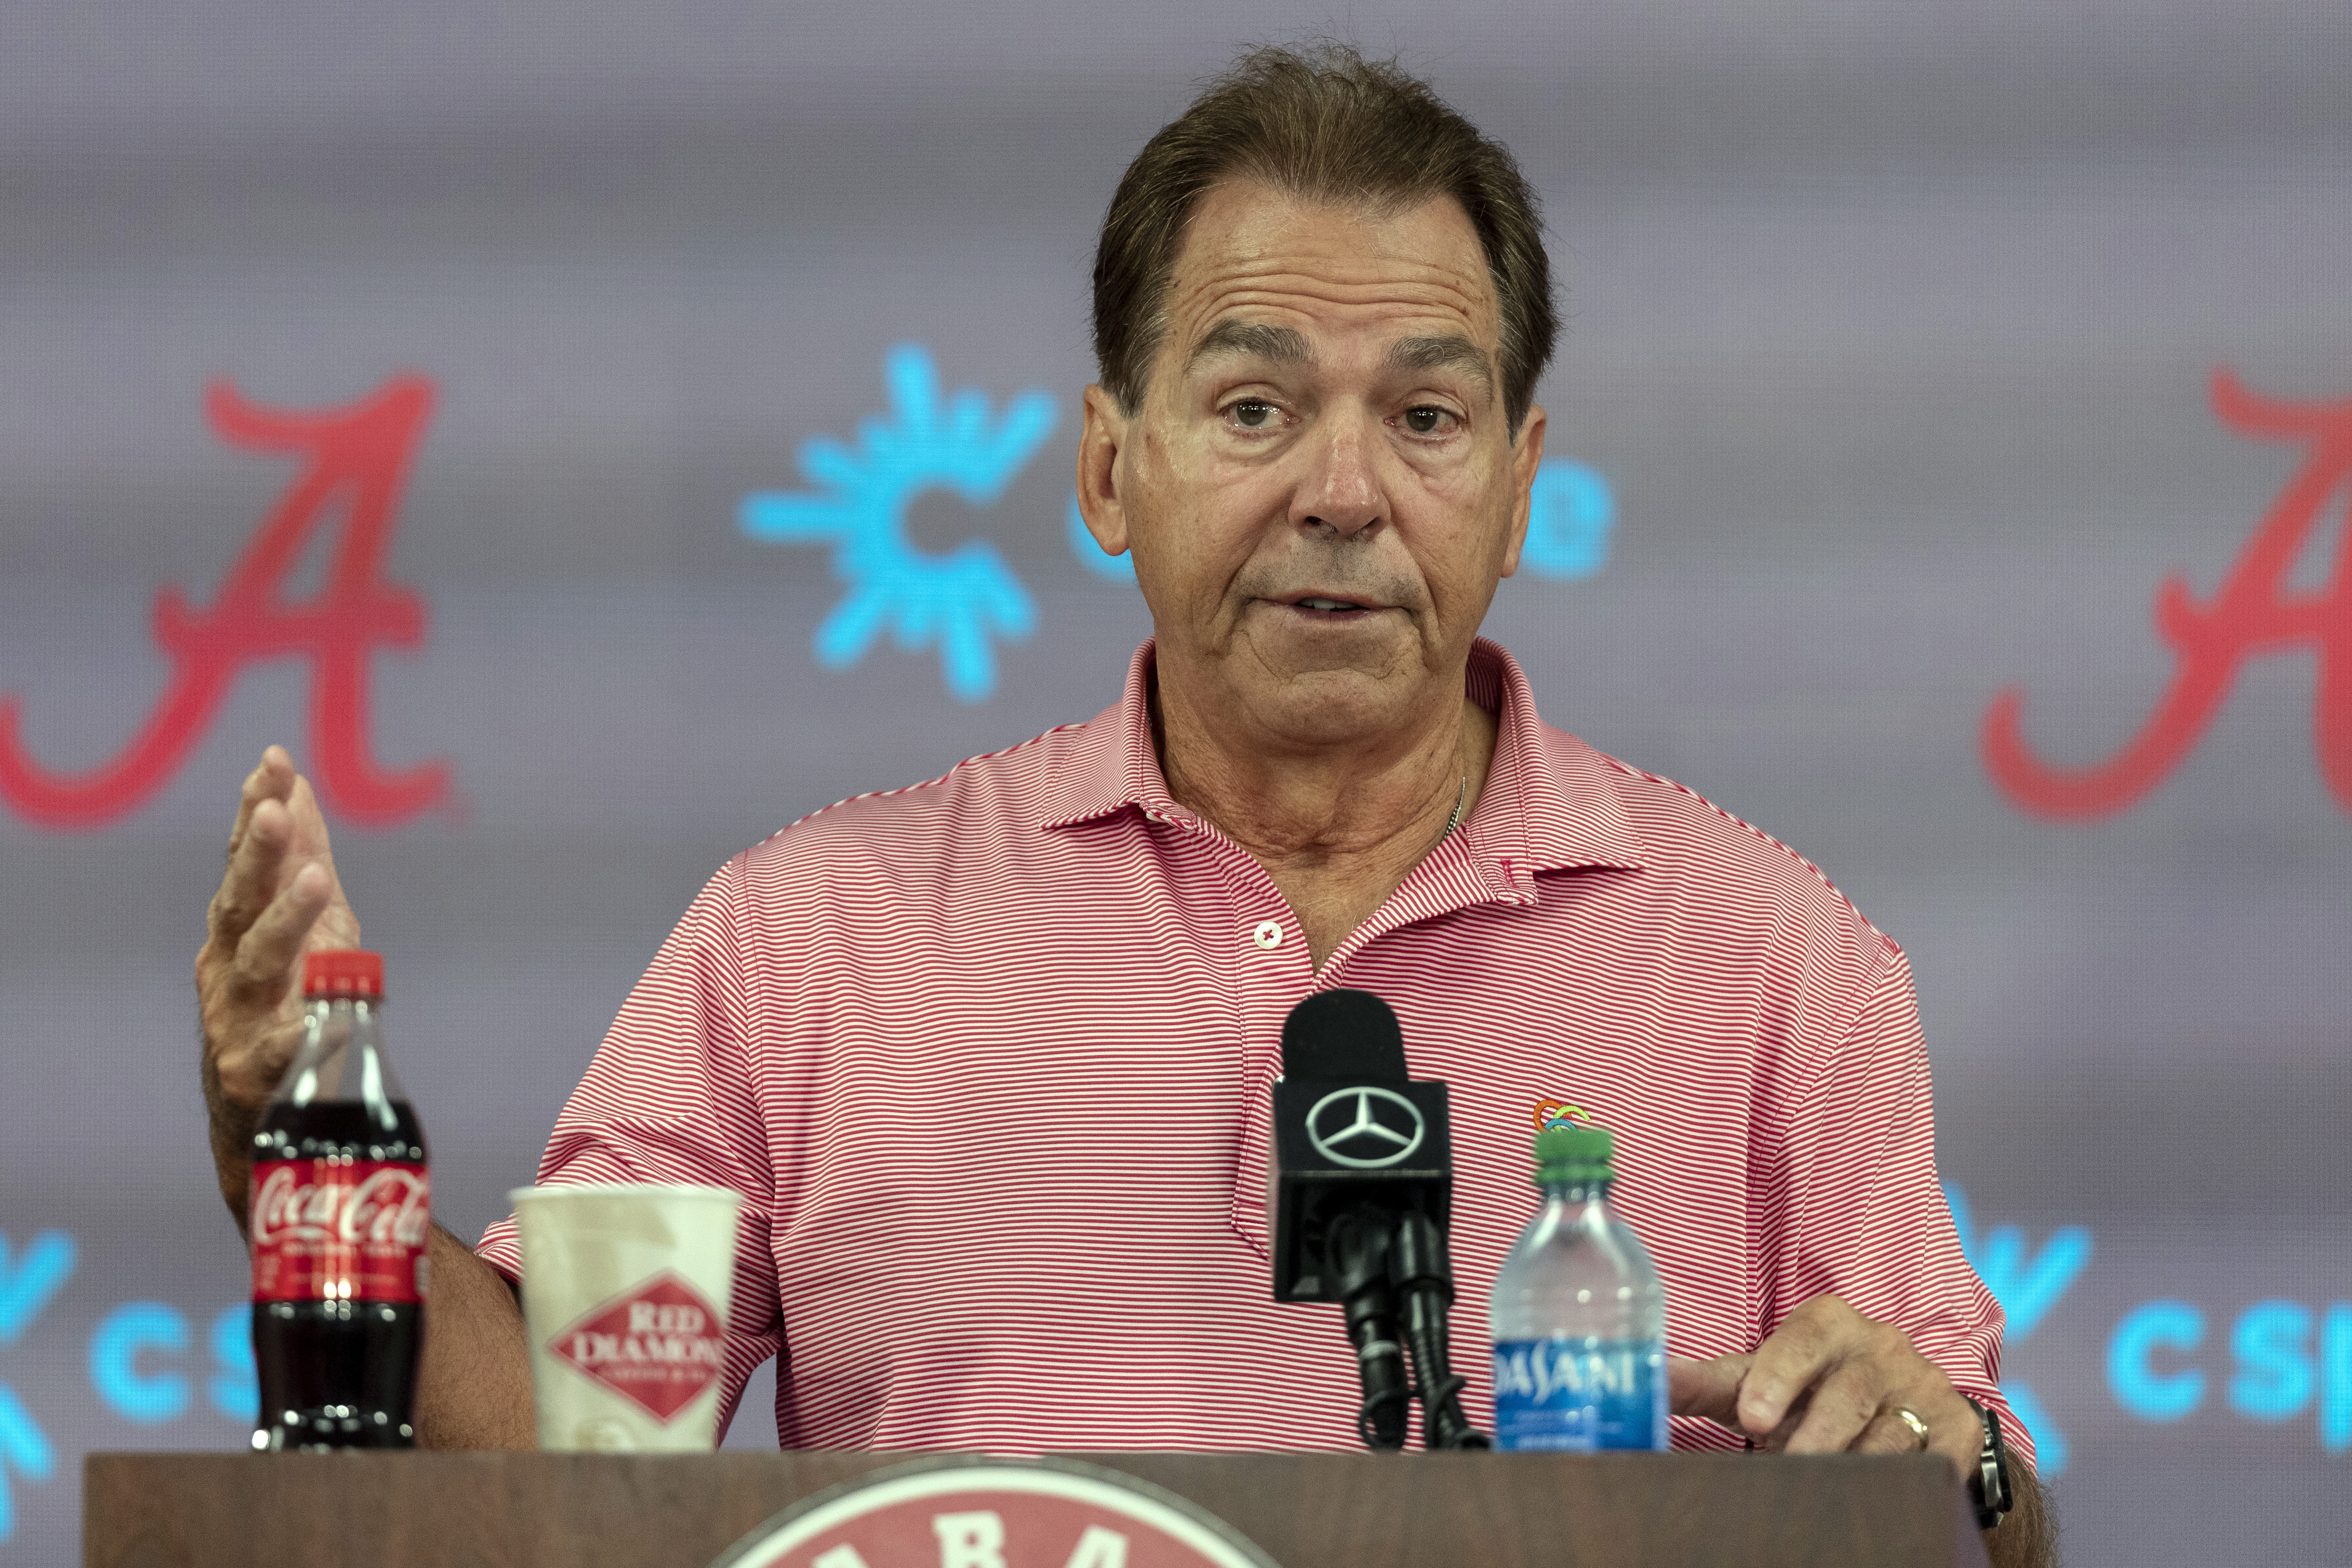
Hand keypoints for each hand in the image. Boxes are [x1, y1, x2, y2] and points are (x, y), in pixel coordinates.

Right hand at [196, 746, 361, 1228]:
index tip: (275, 762)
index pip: (246, 860)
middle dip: (257, 854)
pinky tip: (323, 1009)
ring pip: (260, 963)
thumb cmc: (282, 1005)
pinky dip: (302, 1025)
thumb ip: (299, 862)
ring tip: (313, 878)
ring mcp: (240, 1018)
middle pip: (241, 902)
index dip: (258, 809)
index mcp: (237, 928)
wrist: (262, 1114)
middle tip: (275, 807)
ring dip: (284, 918)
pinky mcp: (259, 1072)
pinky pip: (283, 1044)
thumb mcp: (297, 928)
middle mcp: (230, 967)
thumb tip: (298, 787)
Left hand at [1669, 1295, 1981, 1477]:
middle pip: (1848, 1392)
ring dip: (1854, 1464)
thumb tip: (1643, 1377)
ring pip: (1891, 1434)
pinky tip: (1877, 1492)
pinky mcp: (1956, 1429)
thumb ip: (1703, 1380)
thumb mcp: (1756, 1378)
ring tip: (1822, 1486)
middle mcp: (1880, 1346)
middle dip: (1815, 1432)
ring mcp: (1923, 1387)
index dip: (1778, 1377)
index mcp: (1828, 1323)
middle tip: (1784, 1460)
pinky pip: (1930, 1461)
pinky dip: (1902, 1480)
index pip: (1802, 1341)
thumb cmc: (1807, 1388)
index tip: (1753, 1416)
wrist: (1899, 1408)